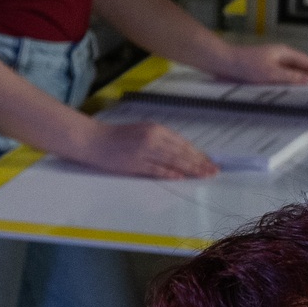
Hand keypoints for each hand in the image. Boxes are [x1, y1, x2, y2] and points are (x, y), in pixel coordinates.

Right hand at [62, 116, 220, 181]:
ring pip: (173, 161)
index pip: (183, 143)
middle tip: (214, 171)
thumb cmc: (117, 137)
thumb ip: (161, 141)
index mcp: (156, 129)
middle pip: (181, 152)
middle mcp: (153, 138)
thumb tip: (181, 154)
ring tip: (203, 176)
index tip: (210, 162)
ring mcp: (144, 151)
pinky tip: (181, 177)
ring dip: (190, 169)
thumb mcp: (142, 132)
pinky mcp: (135, 163)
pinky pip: (156, 169)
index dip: (198, 154)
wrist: (93, 140)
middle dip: (199, 163)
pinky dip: (169, 173)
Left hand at [210, 41, 307, 84]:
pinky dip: (290, 84)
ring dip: (303, 81)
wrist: (223, 63)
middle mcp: (280, 57)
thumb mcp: (270, 73)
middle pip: (302, 67)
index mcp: (284, 53)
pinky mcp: (264, 71)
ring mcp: (272, 63)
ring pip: (293, 73)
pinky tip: (292, 93)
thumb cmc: (245, 65)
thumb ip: (289, 77)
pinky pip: (282, 78)